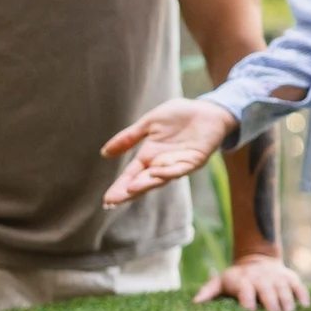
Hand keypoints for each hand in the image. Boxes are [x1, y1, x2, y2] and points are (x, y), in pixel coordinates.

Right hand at [101, 98, 237, 206]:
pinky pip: (180, 169)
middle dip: (129, 192)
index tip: (107, 199)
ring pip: (161, 178)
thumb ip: (129, 138)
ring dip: (145, 184)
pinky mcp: (195, 160)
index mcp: (149, 156)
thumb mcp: (149, 123)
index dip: (120, 187)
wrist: (206, 109)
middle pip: (143, 181)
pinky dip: (168, 171)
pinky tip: (154, 173)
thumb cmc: (179, 115)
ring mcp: (179, 164)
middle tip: (113, 201)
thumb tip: (104, 153)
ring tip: (130, 189)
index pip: (132, 175)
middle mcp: (162, 164)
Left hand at [194, 253, 310, 310]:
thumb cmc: (236, 279)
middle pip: (267, 290)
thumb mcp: (220, 281)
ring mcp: (277, 277)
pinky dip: (302, 295)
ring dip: (287, 301)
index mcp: (243, 280)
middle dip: (271, 302)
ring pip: (283, 288)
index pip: (245, 290)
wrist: (257, 260)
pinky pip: (298, 285)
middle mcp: (261, 277)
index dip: (247, 300)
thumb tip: (195, 302)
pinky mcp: (290, 277)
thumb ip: (208, 291)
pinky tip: (305, 306)